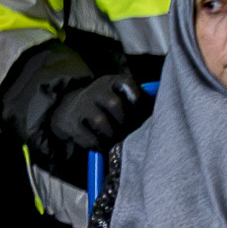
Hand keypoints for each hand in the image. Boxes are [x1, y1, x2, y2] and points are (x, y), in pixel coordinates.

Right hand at [0, 45, 152, 175]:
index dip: (136, 96)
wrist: (70, 108)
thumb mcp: (117, 94)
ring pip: (100, 121)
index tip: (139, 109)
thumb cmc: (104, 105)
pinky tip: (100, 145)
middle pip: (114, 103)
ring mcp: (82, 106)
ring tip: (113, 139)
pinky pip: (86, 136)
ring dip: (110, 134)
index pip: (126, 82)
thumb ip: (135, 100)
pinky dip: (96, 144)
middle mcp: (96, 91)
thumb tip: (156, 109)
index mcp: (111, 82)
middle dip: (123, 120)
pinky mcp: (72, 122)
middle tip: (127, 130)